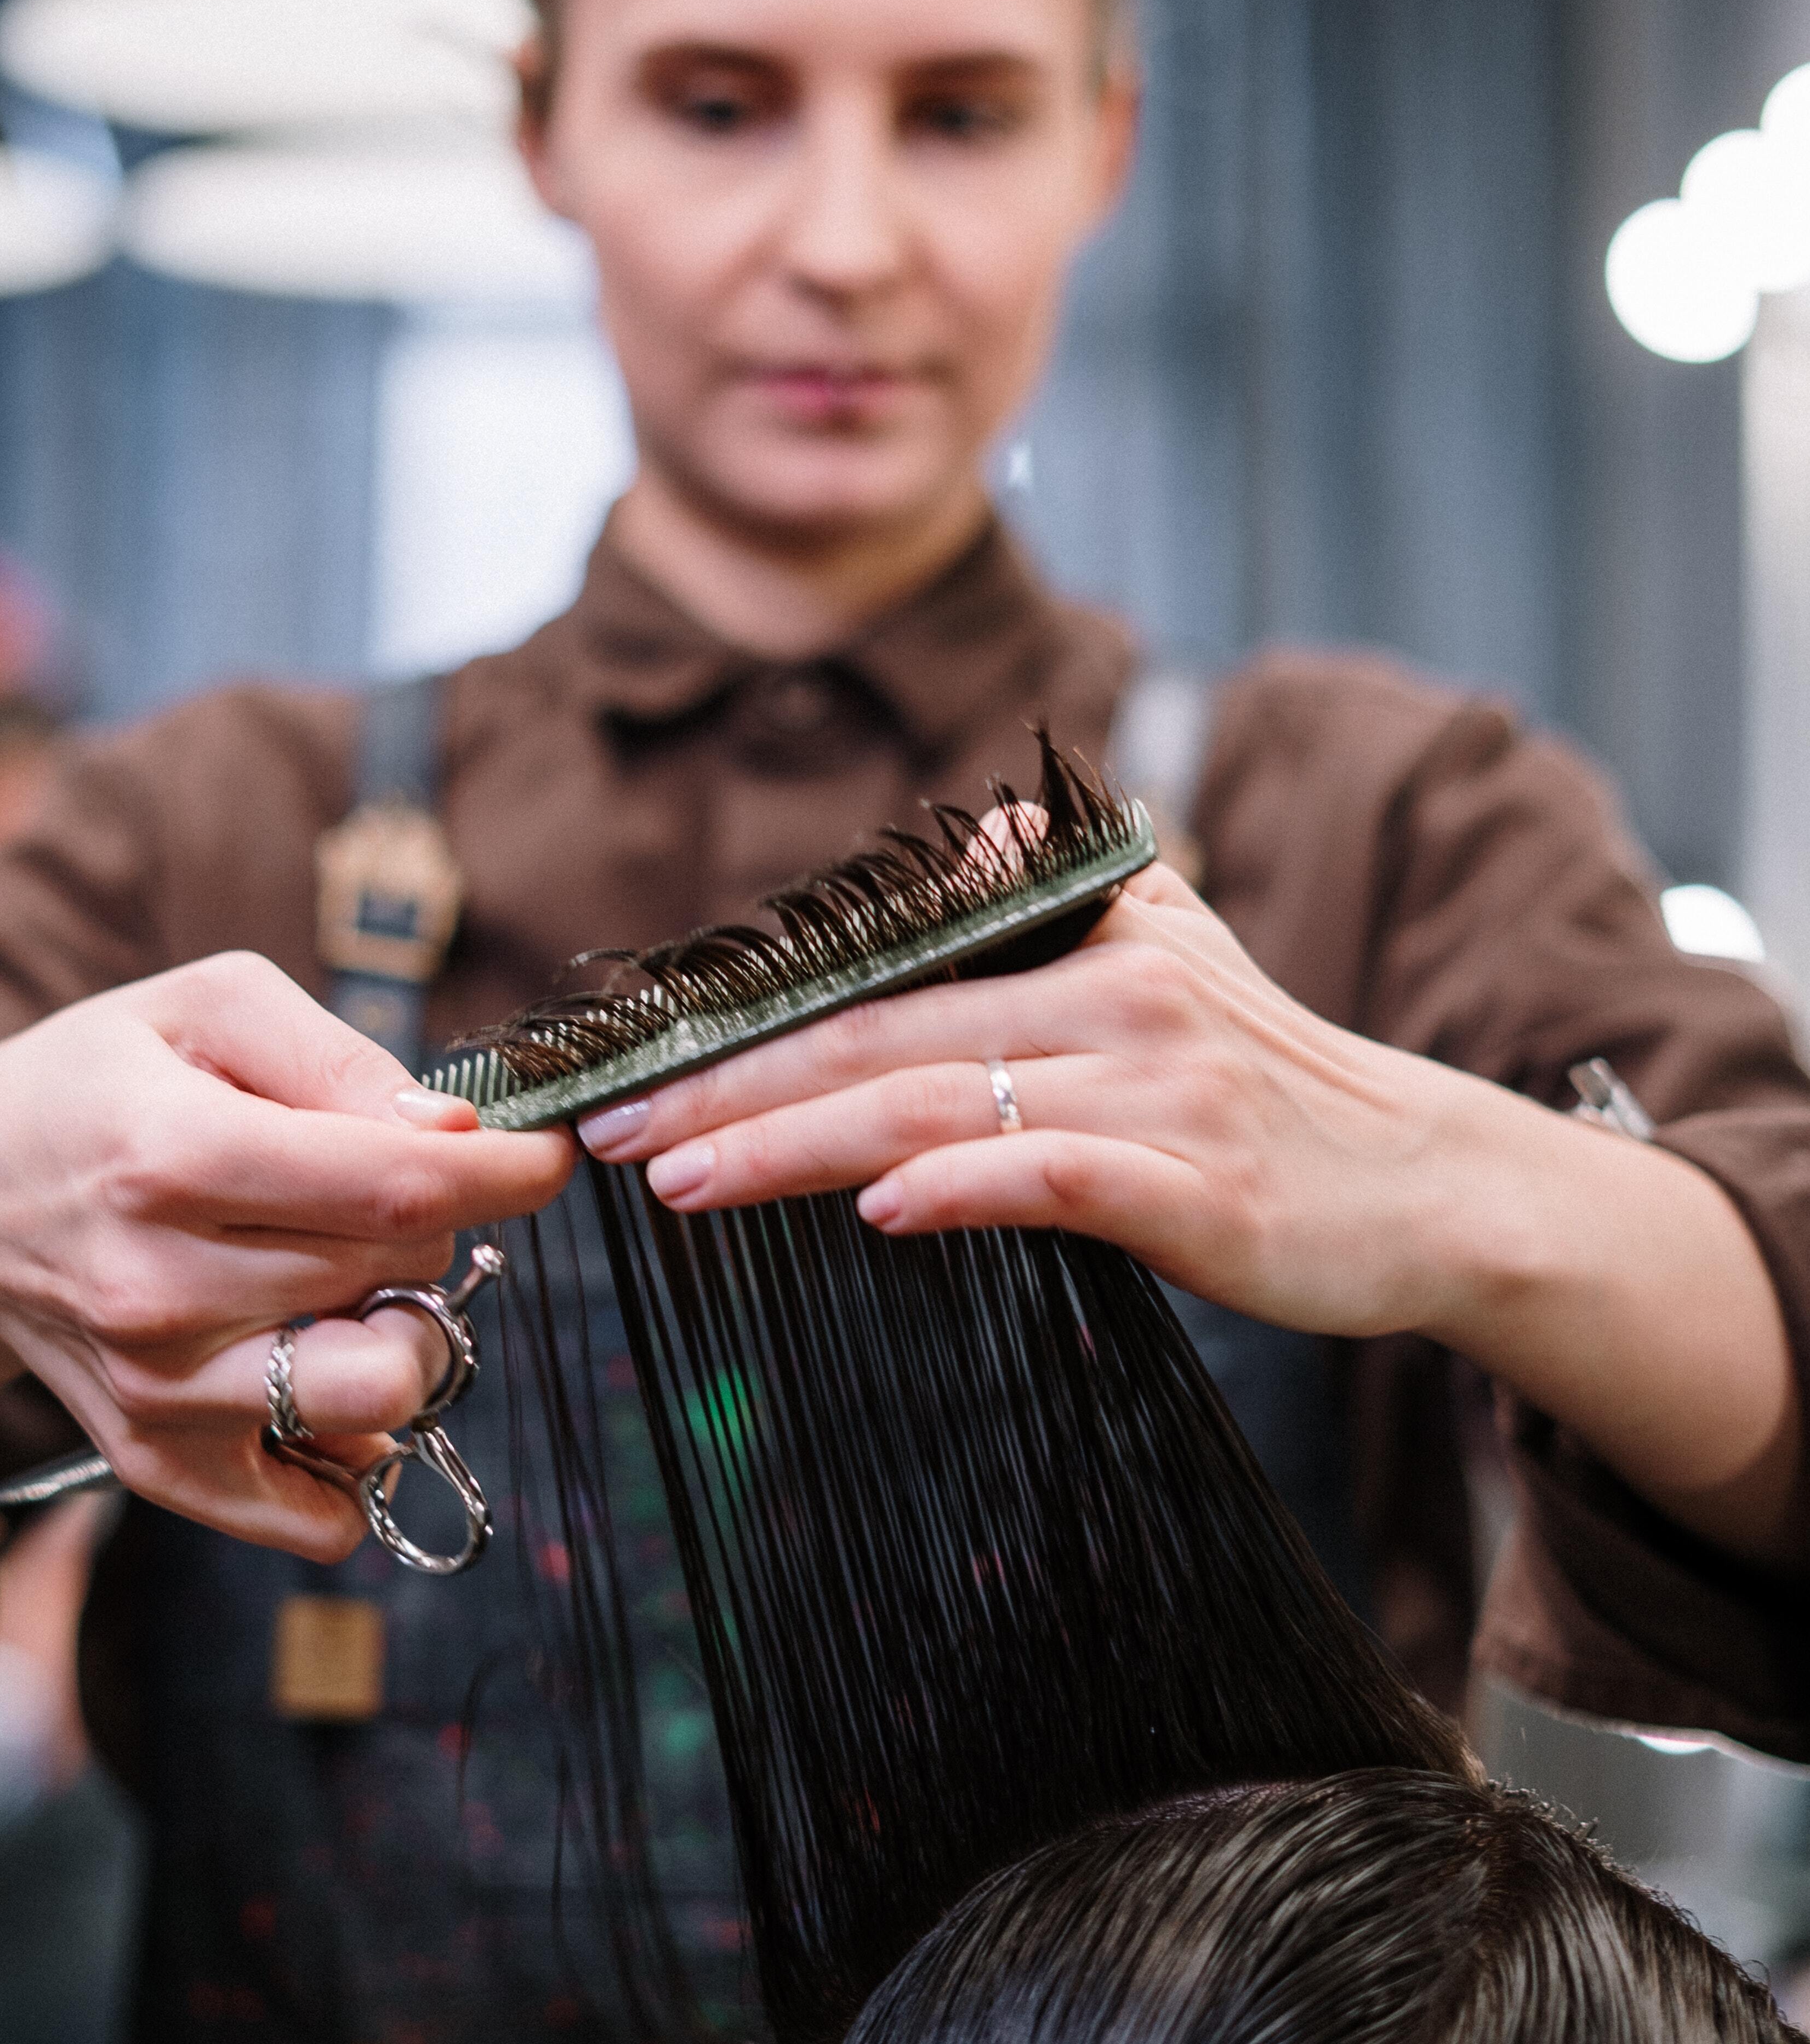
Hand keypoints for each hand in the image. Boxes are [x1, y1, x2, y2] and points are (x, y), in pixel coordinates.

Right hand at [0, 953, 572, 1556]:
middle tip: (379, 1191)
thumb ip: (339, 1057)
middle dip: (430, 1224)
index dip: (508, 1173)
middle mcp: (160, 1289)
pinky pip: (323, 1513)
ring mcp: (161, 1392)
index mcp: (171, 1156)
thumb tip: (454, 1137)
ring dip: (407, 1336)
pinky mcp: (161, 1463)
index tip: (544, 1155)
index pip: (398, 1186)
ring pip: (381, 1396)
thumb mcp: (206, 1007)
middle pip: (399, 1275)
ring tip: (357, 1284)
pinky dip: (355, 1454)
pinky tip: (322, 1367)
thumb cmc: (96, 1087)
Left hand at [582, 866, 1491, 1339]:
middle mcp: (1118, 1002)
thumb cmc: (1279, 1086)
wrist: (1433, 1186)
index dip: (747, 1023)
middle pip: (881, 1041)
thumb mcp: (1180, 953)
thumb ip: (1063, 895)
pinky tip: (879, 1210)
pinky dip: (964, 1188)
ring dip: (795, 1144)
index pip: (880, 982)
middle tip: (610, 1131)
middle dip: (728, 1088)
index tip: (630, 1068)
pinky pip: (1058, 1177)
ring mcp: (1161, 1095)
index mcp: (1089, 946)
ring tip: (684, 1179)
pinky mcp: (1203, 1188)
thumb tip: (968, 833)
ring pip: (938, 1107)